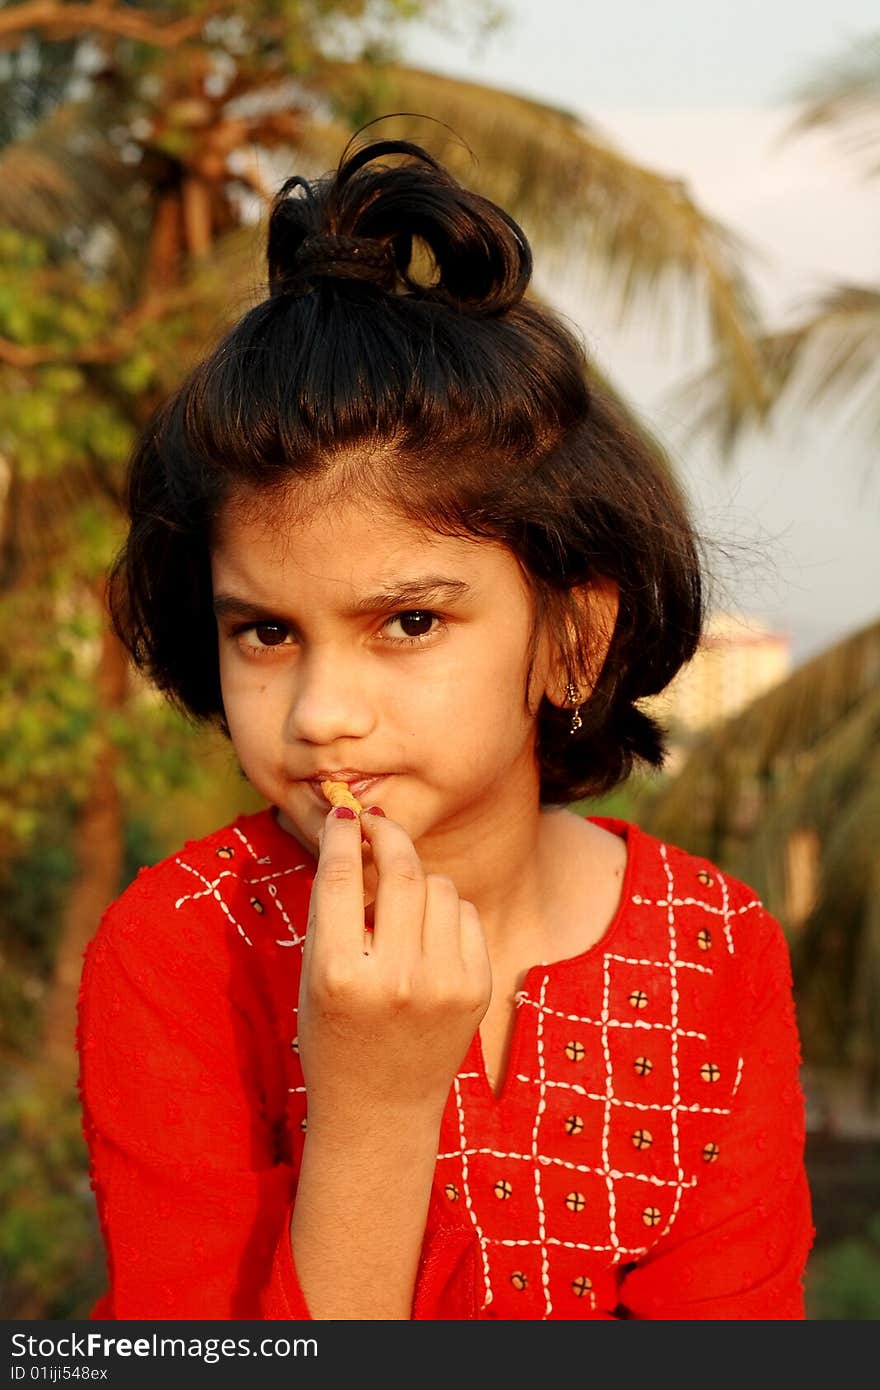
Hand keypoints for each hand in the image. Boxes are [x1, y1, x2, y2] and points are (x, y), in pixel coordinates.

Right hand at [297, 807, 491, 1129]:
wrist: (380, 1107)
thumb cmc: (335, 1033)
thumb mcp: (314, 974)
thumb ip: (331, 910)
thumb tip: (352, 832)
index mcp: (339, 974)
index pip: (339, 878)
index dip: (342, 834)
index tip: (345, 813)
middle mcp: (395, 979)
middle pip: (400, 872)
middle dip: (388, 836)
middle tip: (377, 824)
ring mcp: (442, 985)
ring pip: (439, 887)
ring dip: (418, 880)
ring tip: (399, 906)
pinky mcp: (476, 989)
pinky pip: (465, 915)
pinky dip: (446, 912)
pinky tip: (427, 935)